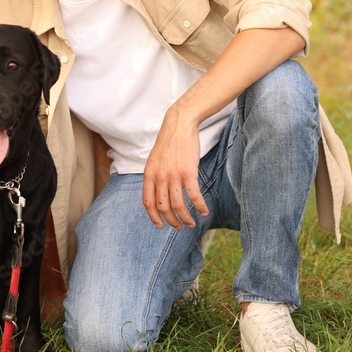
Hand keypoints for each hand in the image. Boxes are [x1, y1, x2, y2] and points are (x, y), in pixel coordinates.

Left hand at [142, 101, 208, 228]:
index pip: (148, 202)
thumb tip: (157, 193)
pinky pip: (194, 196)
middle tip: (179, 227)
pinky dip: (199, 207)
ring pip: (178, 205)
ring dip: (186, 218)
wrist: (179, 124)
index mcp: (149, 174)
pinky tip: (204, 211)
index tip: (160, 225)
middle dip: (171, 221)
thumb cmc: (169, 142)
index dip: (153, 217)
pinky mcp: (188, 172)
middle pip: (163, 207)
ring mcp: (173, 175)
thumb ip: (154, 176)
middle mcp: (159, 177)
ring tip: (191, 223)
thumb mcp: (154, 160)